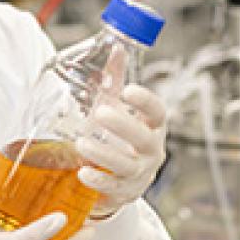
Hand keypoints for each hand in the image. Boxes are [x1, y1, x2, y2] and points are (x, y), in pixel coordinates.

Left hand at [76, 82, 168, 218]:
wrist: (120, 180)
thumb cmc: (120, 138)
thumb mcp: (118, 108)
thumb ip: (116, 81)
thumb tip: (116, 47)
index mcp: (153, 127)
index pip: (158, 113)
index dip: (146, 102)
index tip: (128, 90)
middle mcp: (150, 151)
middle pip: (143, 139)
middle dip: (123, 126)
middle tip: (100, 113)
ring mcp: (139, 174)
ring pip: (126, 165)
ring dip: (104, 154)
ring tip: (82, 143)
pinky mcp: (123, 192)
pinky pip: (113, 187)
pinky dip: (98, 180)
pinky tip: (82, 172)